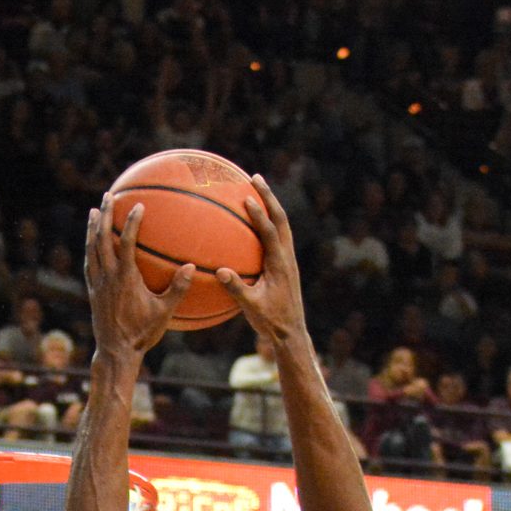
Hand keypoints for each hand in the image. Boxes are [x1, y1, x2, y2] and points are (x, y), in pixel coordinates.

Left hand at [86, 203, 194, 358]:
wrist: (115, 352)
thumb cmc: (143, 334)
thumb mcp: (164, 312)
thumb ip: (177, 289)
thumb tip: (192, 267)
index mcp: (125, 278)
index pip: (127, 243)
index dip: (131, 222)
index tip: (138, 206)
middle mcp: (107, 277)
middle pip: (102, 239)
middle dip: (104, 215)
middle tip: (108, 196)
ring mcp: (97, 284)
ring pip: (91, 249)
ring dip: (92, 229)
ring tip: (93, 212)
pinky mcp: (91, 292)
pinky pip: (88, 264)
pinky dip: (90, 248)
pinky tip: (91, 243)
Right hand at [211, 176, 305, 341]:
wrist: (291, 332)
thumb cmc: (271, 322)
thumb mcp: (251, 307)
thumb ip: (237, 289)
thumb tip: (220, 271)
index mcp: (280, 264)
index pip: (269, 233)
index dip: (259, 215)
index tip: (247, 198)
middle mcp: (287, 257)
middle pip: (281, 219)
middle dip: (269, 197)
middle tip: (255, 178)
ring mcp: (288, 260)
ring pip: (282, 225)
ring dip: (271, 206)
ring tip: (257, 190)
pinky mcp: (285, 265)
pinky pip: (277, 237)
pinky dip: (267, 223)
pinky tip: (254, 221)